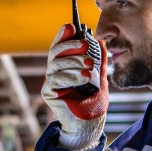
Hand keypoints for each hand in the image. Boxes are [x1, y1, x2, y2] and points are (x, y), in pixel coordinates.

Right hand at [41, 24, 108, 150]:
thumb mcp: (100, 77)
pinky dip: (71, 76)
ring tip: (90, 66)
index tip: (71, 26)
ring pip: (55, 64)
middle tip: (86, 45)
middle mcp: (55, 72)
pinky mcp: (49, 93)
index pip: (60, 46)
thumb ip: (100, 61)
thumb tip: (102, 42)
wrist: (91, 123)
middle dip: (71, 46)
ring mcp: (51, 82)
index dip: (63, 36)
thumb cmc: (93, 102)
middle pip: (56, 52)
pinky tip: (84, 78)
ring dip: (74, 62)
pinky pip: (55, 79)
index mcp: (65, 66)